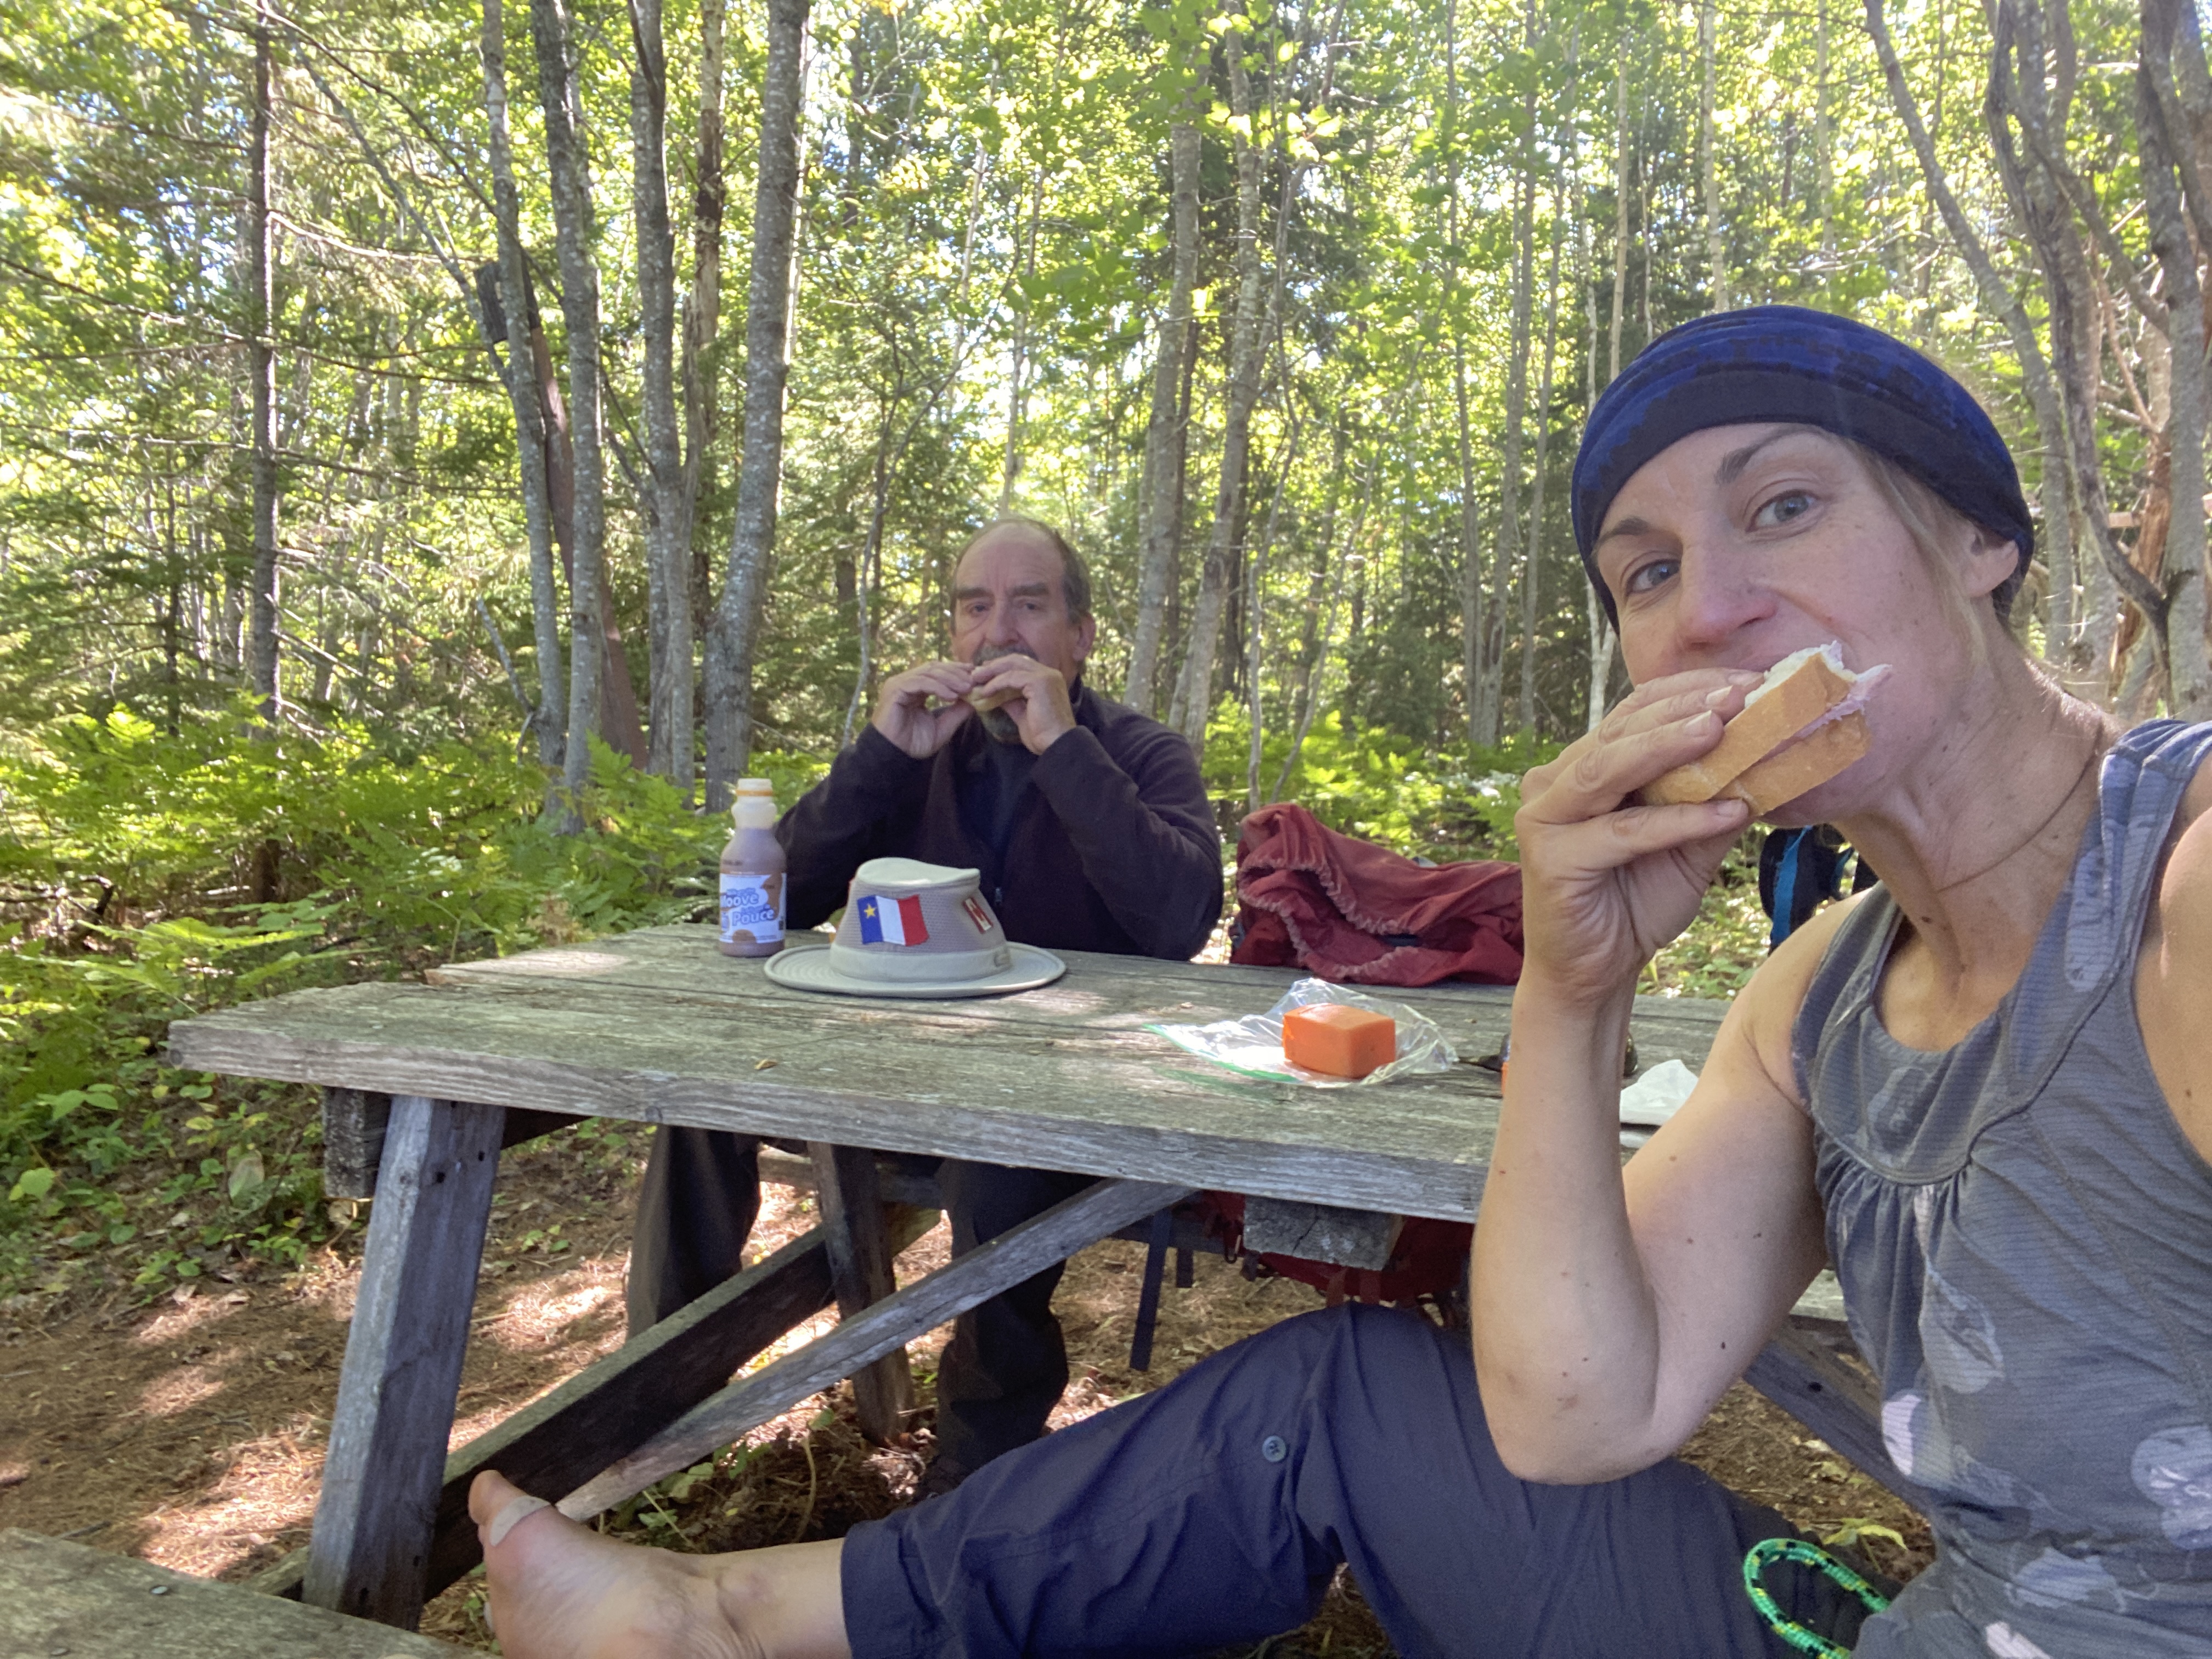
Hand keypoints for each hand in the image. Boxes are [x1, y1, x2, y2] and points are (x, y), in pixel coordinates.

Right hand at [871, 661, 976, 757]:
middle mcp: (906, 683)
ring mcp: (899, 684)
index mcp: (915, 688)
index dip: (955, 670)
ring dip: (950, 679)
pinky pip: (920, 682)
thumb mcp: (942, 728)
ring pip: (928, 672)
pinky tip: (951, 696)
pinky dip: (938, 687)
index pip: (936, 671)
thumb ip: (956, 713)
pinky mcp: (895, 690)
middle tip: (973, 682)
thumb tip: (974, 701)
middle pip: (934, 668)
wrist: (894, 756)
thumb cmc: (912, 744)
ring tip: (966, 688)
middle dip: (956, 673)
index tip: (974, 674)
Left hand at [968, 654, 1076, 753]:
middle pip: (1016, 660)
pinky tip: (985, 691)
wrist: (1056, 745)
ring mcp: (1045, 676)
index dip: (1001, 667)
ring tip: (975, 679)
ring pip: (1012, 665)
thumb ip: (1011, 702)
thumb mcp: (1023, 714)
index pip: (1022, 665)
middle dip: (994, 665)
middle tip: (976, 673)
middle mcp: (1049, 674)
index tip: (985, 674)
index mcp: (1048, 680)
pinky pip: (1011, 677)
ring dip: (991, 672)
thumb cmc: (1043, 735)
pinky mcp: (1039, 682)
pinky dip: (996, 683)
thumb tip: (996, 695)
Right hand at [1513, 670, 1765, 1007]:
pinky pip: (1622, 831)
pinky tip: (1726, 811)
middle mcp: (1556, 781)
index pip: (1635, 712)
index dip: (1688, 691)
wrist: (1595, 974)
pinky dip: (1677, 820)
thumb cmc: (1635, 904)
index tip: (1747, 680)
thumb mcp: (1689, 846)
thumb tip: (1771, 757)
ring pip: (1609, 767)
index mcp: (1585, 767)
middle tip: (1740, 694)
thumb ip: (1714, 801)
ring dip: (1667, 745)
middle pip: (1620, 730)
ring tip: (1721, 729)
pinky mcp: (1552, 857)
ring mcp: (1546, 817)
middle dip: (1682, 709)